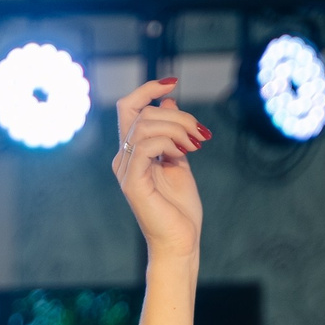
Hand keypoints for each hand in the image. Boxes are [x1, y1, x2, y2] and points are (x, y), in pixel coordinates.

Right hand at [112, 79, 205, 262]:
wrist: (181, 242)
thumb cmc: (180, 208)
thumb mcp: (179, 159)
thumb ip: (172, 134)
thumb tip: (168, 102)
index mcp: (132, 152)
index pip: (130, 108)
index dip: (148, 89)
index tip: (173, 82)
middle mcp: (123, 159)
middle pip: (141, 113)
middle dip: (177, 115)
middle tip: (200, 134)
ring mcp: (126, 171)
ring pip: (144, 126)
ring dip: (176, 128)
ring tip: (195, 145)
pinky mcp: (132, 183)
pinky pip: (145, 146)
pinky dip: (168, 143)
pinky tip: (183, 154)